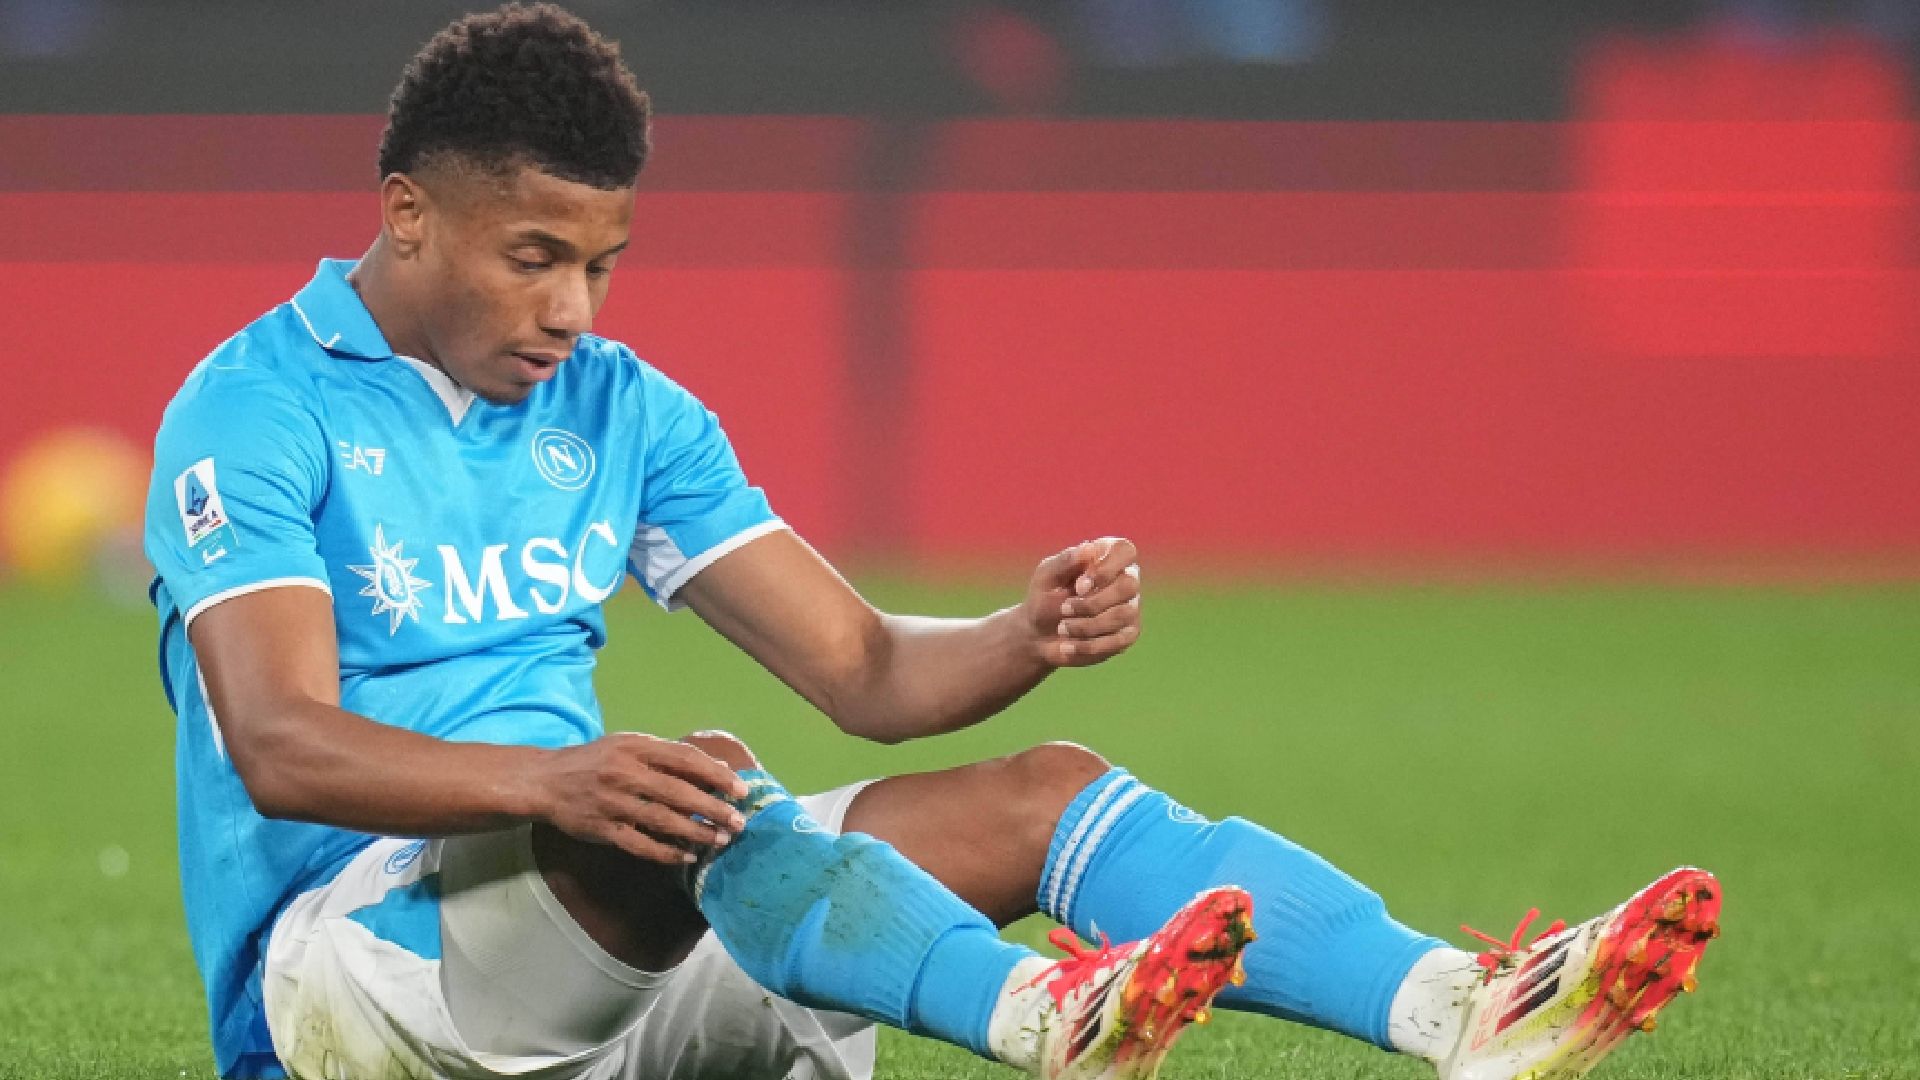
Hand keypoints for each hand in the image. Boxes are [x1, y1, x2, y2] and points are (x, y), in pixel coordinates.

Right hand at [530, 733, 750, 864]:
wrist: (545, 780)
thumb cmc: (596, 760)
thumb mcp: (628, 745)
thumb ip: (667, 755)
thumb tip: (716, 766)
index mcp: (636, 747)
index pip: (685, 759)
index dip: (716, 775)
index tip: (740, 789)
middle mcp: (625, 773)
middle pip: (679, 792)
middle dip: (713, 808)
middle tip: (738, 822)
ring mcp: (613, 802)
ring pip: (663, 821)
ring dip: (696, 833)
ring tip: (719, 840)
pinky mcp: (603, 829)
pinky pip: (640, 844)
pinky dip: (666, 853)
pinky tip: (687, 857)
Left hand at [1024, 537, 1142, 666]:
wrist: (1038, 635)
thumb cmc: (1044, 598)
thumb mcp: (1046, 576)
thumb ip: (1066, 561)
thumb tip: (1089, 547)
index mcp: (1106, 557)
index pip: (1125, 551)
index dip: (1106, 568)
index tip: (1080, 585)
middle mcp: (1125, 579)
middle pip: (1129, 586)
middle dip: (1092, 602)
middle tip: (1063, 609)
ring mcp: (1130, 608)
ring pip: (1123, 615)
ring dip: (1087, 625)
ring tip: (1061, 628)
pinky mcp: (1127, 634)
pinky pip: (1119, 640)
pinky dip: (1089, 645)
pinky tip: (1068, 646)